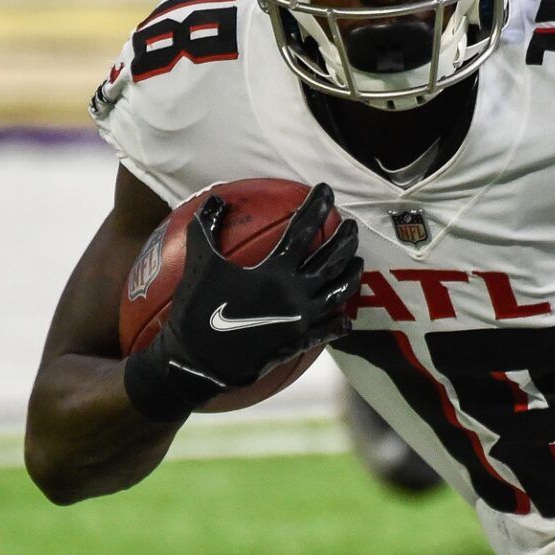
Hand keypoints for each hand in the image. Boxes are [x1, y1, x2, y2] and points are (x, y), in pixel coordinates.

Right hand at [125, 184, 359, 418]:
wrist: (197, 363)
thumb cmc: (195, 310)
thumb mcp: (198, 263)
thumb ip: (206, 227)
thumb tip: (216, 198)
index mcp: (274, 271)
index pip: (303, 230)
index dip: (316, 207)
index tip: (326, 190)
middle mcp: (295, 293)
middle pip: (332, 260)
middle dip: (345, 239)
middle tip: (351, 225)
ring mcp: (301, 320)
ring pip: (338, 292)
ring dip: (351, 274)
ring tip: (358, 261)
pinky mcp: (299, 341)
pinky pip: (328, 330)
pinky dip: (340, 322)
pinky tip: (347, 317)